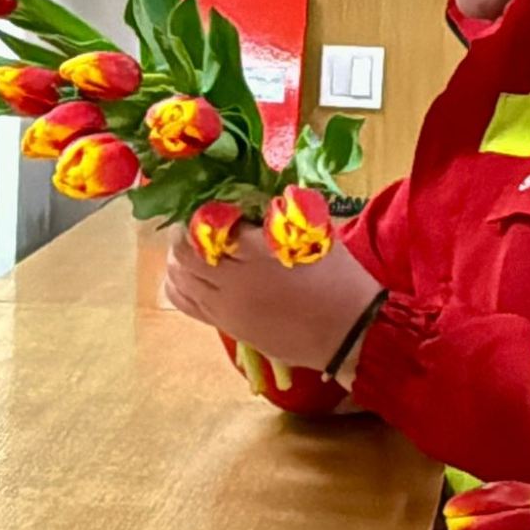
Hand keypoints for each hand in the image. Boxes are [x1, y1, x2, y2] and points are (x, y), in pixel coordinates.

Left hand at [161, 223, 383, 374]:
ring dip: (179, 259)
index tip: (213, 206)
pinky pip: (185, 304)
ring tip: (193, 249)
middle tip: (198, 225)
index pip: (207, 224)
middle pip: (183, 252)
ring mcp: (225, 308)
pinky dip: (180, 285)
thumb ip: (276, 214)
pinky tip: (191, 275)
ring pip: (179, 279)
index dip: (204, 212)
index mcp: (256, 252)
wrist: (350, 332)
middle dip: (186, 234)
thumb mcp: (313, 233)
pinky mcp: (226, 327)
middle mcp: (232, 281)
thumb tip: (247, 198)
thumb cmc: (338, 277)